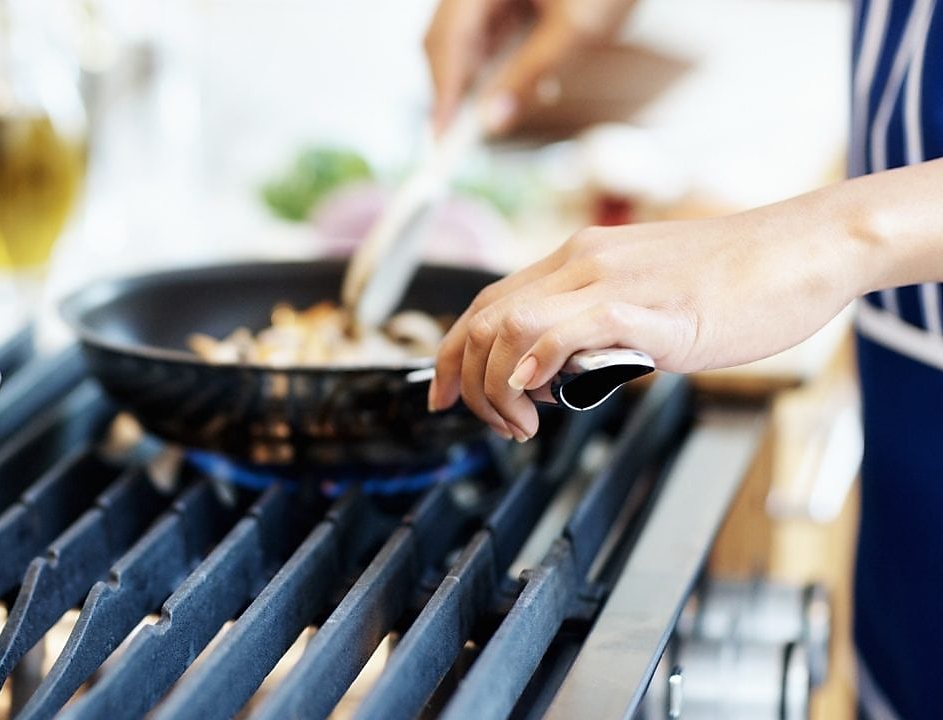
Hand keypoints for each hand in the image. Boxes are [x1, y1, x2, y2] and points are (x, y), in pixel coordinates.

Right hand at [424, 0, 635, 133]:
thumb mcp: (576, 31)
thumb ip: (530, 75)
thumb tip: (493, 120)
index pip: (446, 38)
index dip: (442, 91)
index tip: (441, 137)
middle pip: (447, 39)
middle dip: (458, 89)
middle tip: (463, 138)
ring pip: (466, 38)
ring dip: (481, 77)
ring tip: (504, 110)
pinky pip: (489, 30)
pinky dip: (500, 60)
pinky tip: (532, 81)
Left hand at [427, 204, 867, 439]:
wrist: (805, 248)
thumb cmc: (739, 279)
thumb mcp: (648, 300)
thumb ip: (601, 328)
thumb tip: (563, 370)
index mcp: (581, 260)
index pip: (488, 303)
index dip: (453, 353)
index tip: (445, 395)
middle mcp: (585, 263)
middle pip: (485, 316)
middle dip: (463, 378)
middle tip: (481, 421)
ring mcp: (616, 282)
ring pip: (513, 323)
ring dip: (498, 384)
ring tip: (523, 423)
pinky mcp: (652, 307)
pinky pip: (574, 325)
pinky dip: (539, 359)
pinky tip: (538, 390)